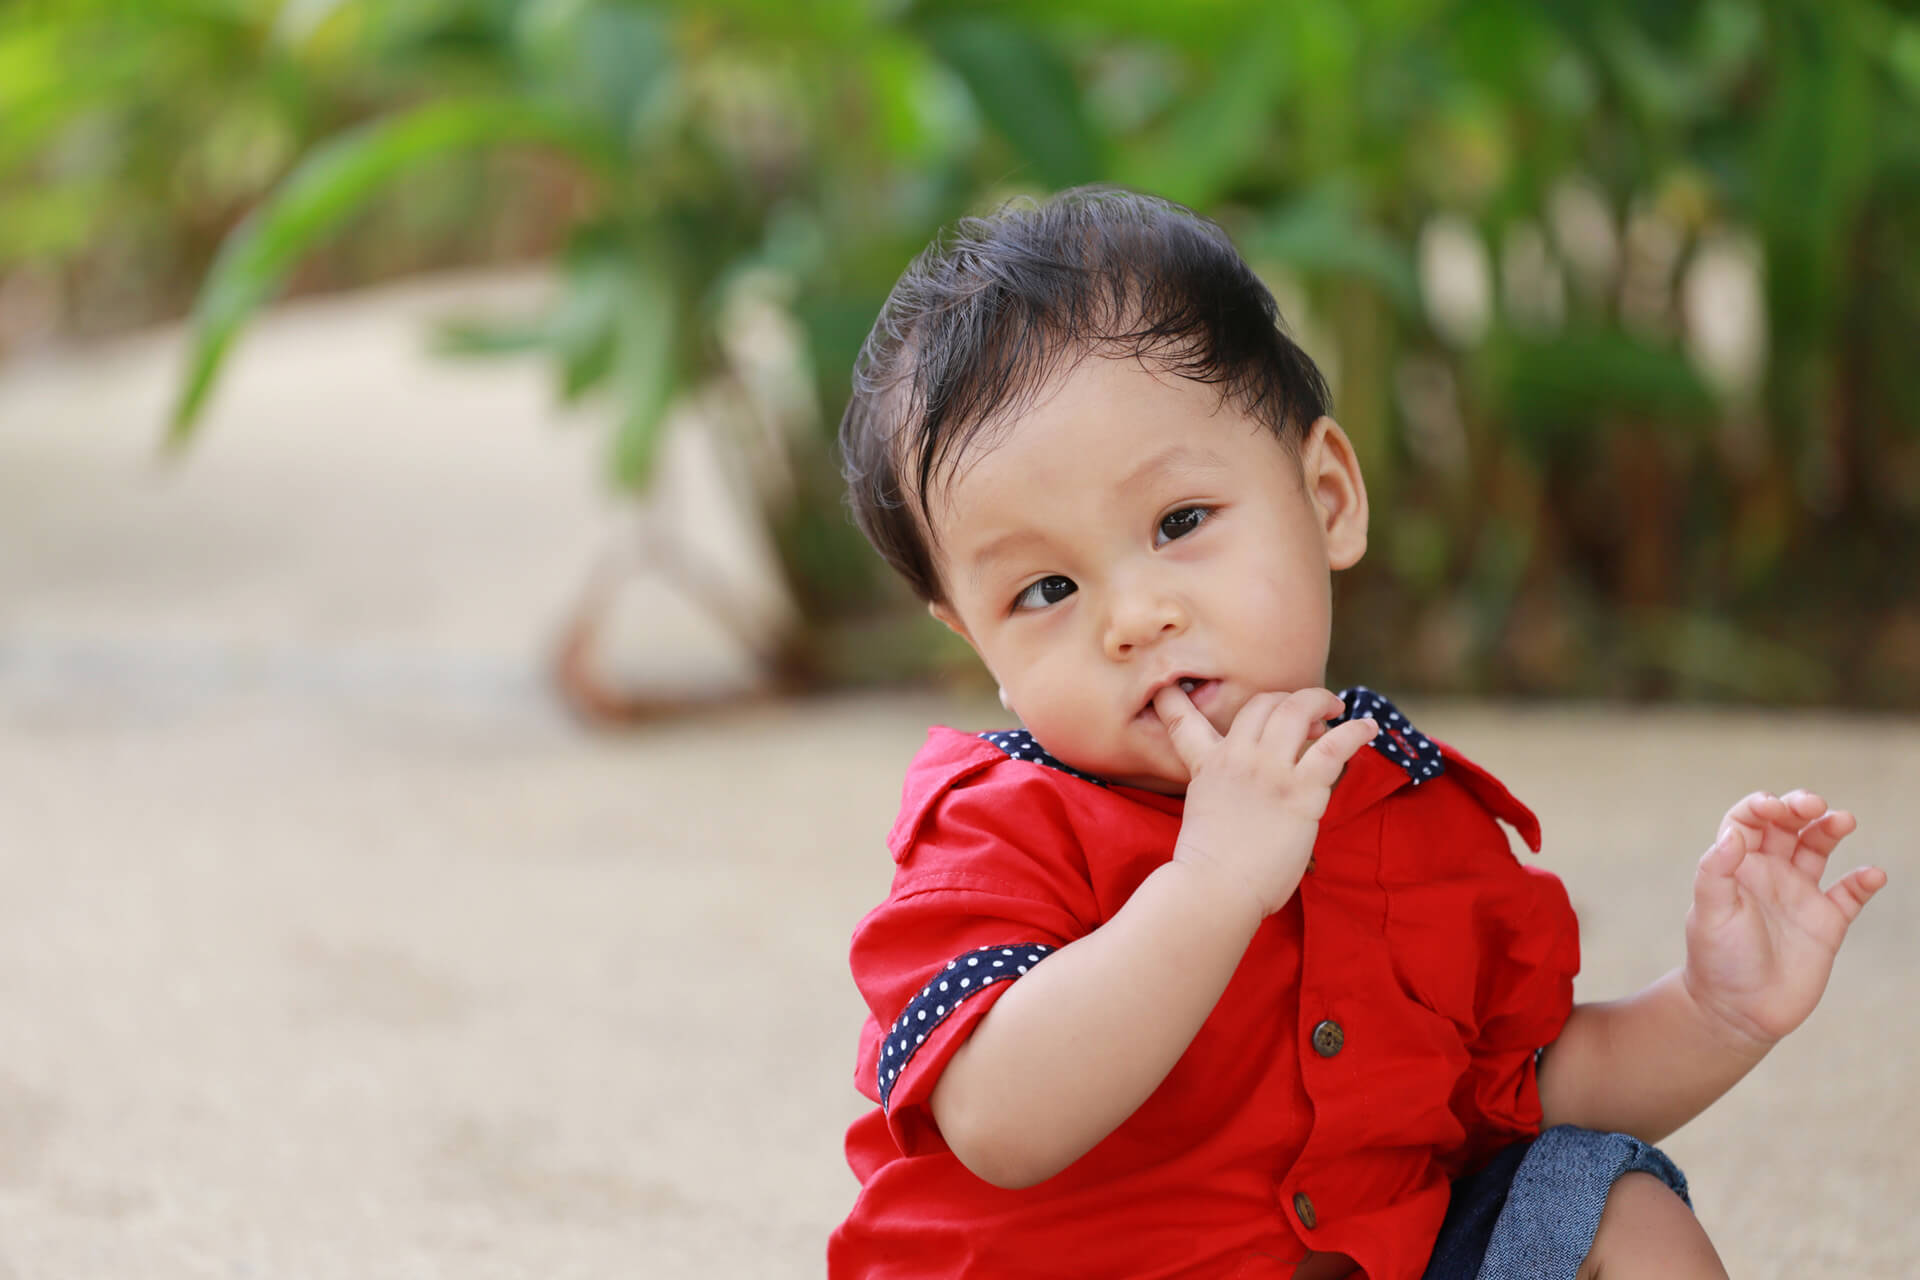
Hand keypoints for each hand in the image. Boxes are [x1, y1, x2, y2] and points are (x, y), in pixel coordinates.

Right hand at [1153, 685, 1376, 920]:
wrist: (1216, 888)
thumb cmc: (1210, 866)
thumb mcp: (1202, 813)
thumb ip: (1222, 789)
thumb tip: (1252, 791)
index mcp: (1208, 765)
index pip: (1185, 720)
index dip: (1175, 699)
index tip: (1171, 685)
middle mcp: (1237, 758)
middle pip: (1264, 703)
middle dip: (1289, 700)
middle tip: (1307, 714)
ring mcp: (1269, 772)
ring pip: (1298, 711)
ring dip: (1320, 702)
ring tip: (1336, 710)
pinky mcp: (1301, 792)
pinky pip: (1334, 747)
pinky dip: (1355, 731)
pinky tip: (1368, 727)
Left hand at [1683, 789, 1886, 1047]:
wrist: (1738, 1011)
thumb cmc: (1717, 960)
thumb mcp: (1710, 913)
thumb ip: (1716, 871)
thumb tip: (1734, 834)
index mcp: (1735, 866)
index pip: (1748, 820)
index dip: (1761, 806)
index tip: (1773, 808)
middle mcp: (1768, 874)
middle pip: (1787, 826)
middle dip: (1800, 807)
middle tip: (1813, 805)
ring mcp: (1798, 896)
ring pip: (1818, 849)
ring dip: (1830, 830)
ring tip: (1843, 820)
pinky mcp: (1826, 922)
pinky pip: (1850, 894)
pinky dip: (1863, 881)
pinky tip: (1871, 874)